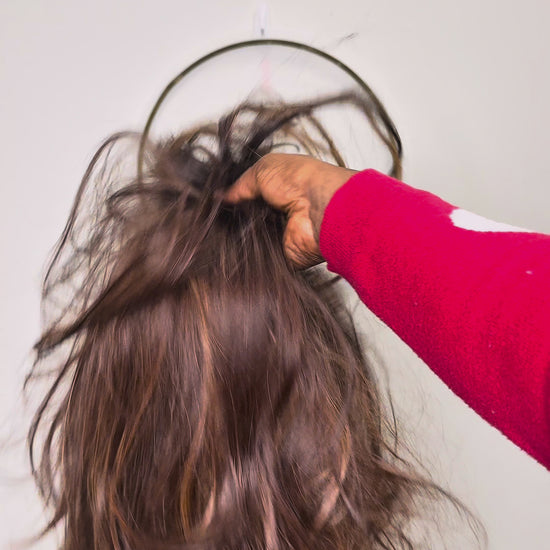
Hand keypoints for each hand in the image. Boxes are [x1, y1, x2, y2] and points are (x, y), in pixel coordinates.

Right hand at [224, 153, 355, 268]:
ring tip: (216, 233)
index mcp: (278, 188)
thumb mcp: (262, 170)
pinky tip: (228, 249)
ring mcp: (279, 235)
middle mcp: (278, 212)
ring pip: (248, 239)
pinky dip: (244, 255)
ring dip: (236, 237)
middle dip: (231, 220)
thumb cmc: (297, 181)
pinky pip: (257, 258)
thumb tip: (222, 197)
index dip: (232, 199)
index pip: (249, 196)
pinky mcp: (280, 256)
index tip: (213, 203)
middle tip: (211, 220)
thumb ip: (240, 186)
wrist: (320, 209)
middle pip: (247, 219)